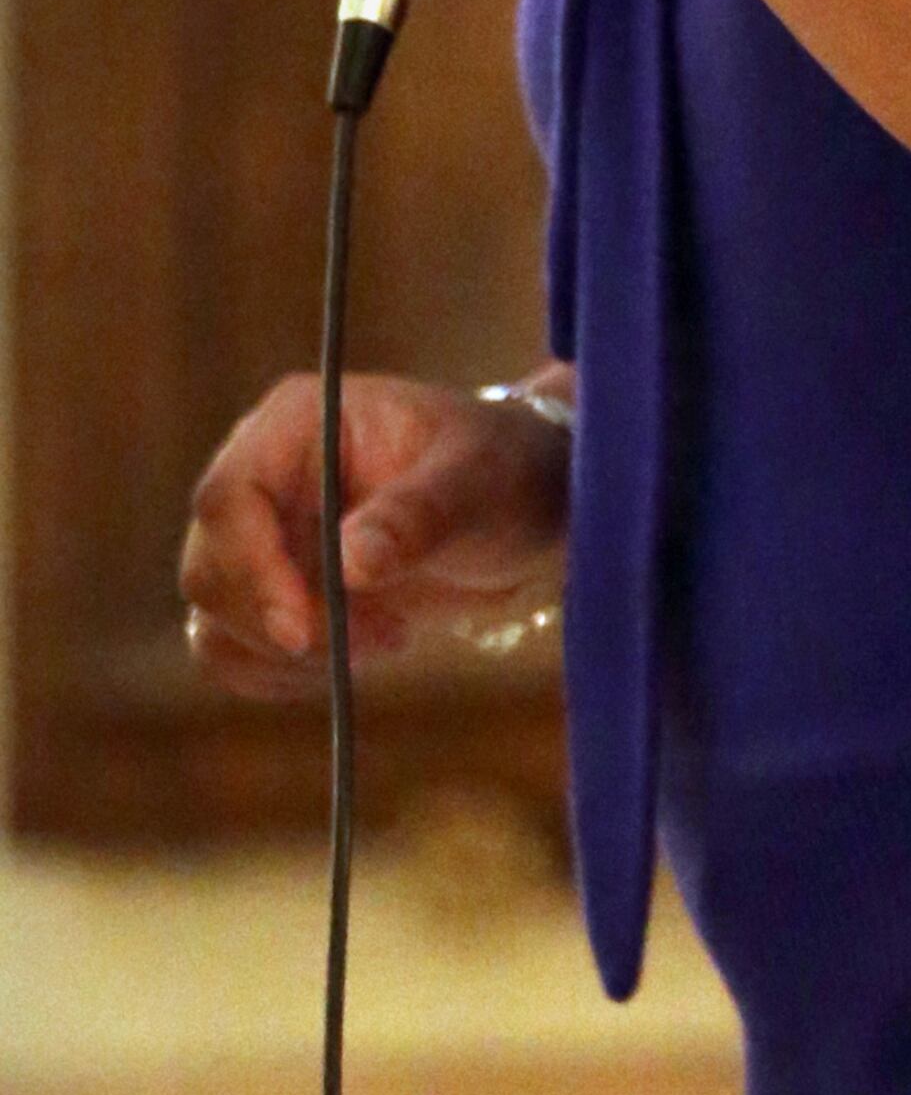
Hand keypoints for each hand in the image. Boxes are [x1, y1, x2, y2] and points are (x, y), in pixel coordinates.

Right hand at [180, 369, 569, 691]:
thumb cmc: (502, 470)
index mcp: (298, 420)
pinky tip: (361, 653)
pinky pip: (233, 652)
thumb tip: (351, 562)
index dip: (250, 570)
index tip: (303, 631)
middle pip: (209, 569)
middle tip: (382, 635)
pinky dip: (283, 674)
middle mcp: (261, 474)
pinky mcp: (268, 591)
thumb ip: (420, 513)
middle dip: (282, 622)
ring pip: (214, 619)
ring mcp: (258, 536)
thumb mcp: (480, 482)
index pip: (227, 498)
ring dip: (290, 655)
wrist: (518, 510)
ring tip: (387, 636)